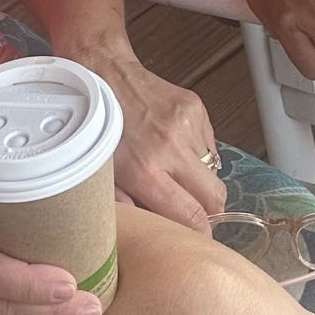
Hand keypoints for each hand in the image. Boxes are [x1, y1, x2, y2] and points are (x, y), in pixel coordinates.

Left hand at [52, 40, 226, 230]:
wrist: (104, 75)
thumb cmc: (98, 128)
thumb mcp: (102, 177)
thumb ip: (128, 209)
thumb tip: (152, 235)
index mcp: (146, 170)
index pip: (192, 215)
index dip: (200, 234)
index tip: (198, 240)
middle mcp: (171, 149)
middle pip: (215, 198)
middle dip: (209, 210)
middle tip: (194, 210)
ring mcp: (188, 126)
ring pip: (213, 171)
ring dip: (199, 178)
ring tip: (174, 169)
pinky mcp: (196, 109)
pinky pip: (210, 146)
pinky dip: (197, 153)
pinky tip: (174, 146)